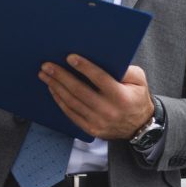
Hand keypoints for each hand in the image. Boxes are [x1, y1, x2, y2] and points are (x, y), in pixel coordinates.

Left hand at [39, 54, 153, 139]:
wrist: (139, 126)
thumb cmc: (137, 98)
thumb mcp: (140, 81)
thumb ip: (126, 70)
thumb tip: (106, 61)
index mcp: (121, 96)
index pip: (99, 79)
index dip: (84, 67)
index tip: (70, 57)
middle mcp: (108, 110)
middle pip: (79, 91)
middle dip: (61, 76)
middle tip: (47, 66)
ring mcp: (98, 122)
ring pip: (72, 102)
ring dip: (56, 87)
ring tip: (45, 75)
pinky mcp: (91, 129)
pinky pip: (71, 114)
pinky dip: (60, 101)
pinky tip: (53, 90)